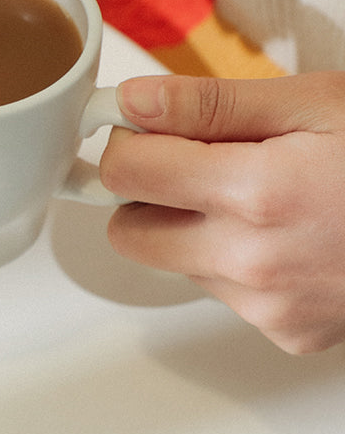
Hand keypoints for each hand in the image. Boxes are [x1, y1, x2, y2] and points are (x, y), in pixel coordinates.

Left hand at [101, 73, 344, 353]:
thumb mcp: (310, 105)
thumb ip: (207, 105)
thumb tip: (131, 102)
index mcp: (256, 194)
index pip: (125, 173)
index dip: (124, 140)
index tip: (134, 126)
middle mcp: (254, 263)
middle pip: (130, 233)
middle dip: (144, 193)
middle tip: (192, 160)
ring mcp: (270, 307)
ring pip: (173, 260)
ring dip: (190, 225)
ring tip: (256, 194)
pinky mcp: (287, 332)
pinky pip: (219, 290)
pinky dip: (230, 259)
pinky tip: (282, 232)